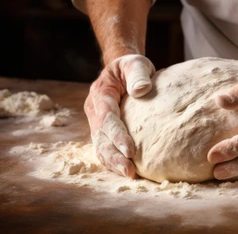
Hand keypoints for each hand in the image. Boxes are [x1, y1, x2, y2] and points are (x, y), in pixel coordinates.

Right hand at [84, 54, 154, 177]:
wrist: (121, 69)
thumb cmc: (130, 67)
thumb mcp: (135, 63)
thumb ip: (138, 74)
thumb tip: (142, 90)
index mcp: (101, 94)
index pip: (107, 118)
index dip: (117, 135)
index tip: (130, 150)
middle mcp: (95, 111)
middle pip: (100, 137)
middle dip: (114, 155)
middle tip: (129, 170)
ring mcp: (96, 122)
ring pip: (100, 146)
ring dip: (113, 162)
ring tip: (129, 174)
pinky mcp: (103, 130)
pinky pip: (105, 147)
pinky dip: (113, 160)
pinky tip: (127, 170)